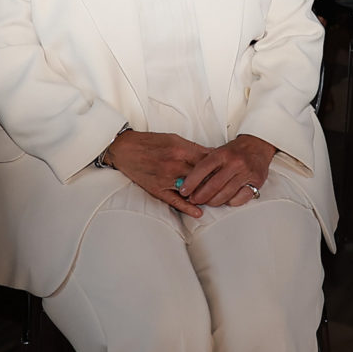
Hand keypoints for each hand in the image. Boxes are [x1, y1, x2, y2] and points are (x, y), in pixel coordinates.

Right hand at [102, 130, 216, 215]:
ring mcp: (166, 179)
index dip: (219, 165)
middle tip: (227, 184)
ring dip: (204, 193)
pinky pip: (175, 201)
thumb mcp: (174, 139)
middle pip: (202, 176)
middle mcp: (174, 165)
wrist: (125, 150)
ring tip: (217, 198)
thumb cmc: (150, 143)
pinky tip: (198, 212)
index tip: (228, 169)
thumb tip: (213, 154)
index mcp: (180, 149)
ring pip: (192, 189)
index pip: (207, 160)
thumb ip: (193, 148)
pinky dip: (187, 207)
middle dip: (215, 180)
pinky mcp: (157, 190)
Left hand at [179, 134, 276, 210]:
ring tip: (208, 202)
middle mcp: (234, 163)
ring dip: (214, 201)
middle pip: (213, 185)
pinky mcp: (256, 182)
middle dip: (201, 196)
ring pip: (226, 194)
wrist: (258, 145)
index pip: (202, 169)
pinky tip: (226, 200)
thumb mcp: (219, 152)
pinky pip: (240, 198)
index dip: (191, 182)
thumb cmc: (235, 151)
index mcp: (222, 154)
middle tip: (194, 200)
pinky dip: (231, 202)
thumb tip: (189, 182)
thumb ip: (206, 165)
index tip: (184, 191)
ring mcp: (246, 173)